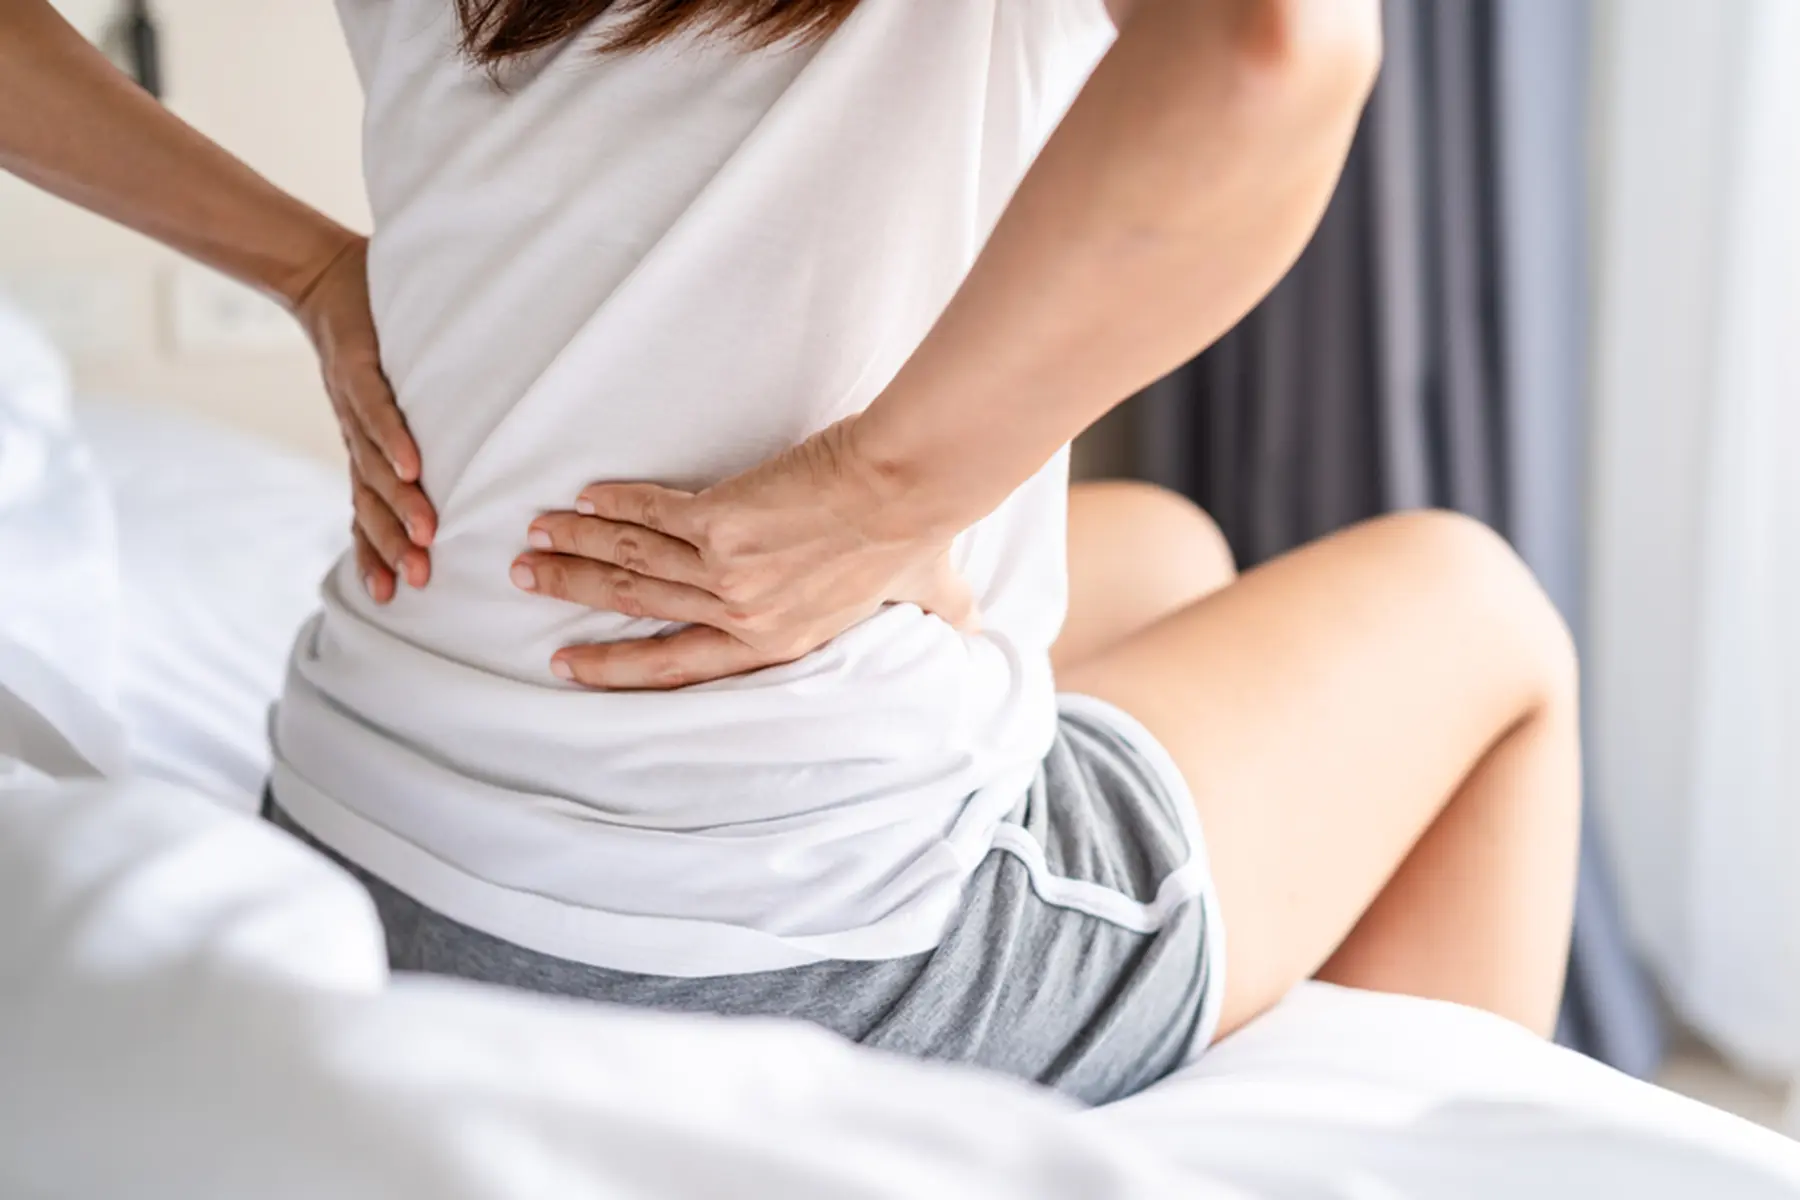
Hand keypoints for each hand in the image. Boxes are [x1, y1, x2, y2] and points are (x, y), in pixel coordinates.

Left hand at [291, 235, 434, 602]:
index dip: (373, 551)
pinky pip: (377, 410)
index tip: (390, 595)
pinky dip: (393, 440)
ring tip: (426, 537)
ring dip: (399, 504)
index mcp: (364, 449)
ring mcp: (353, 405)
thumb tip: (462, 465)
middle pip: (371, 502)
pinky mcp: (355, 368)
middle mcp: (356, 437)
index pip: (365, 510)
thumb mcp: (392, 397)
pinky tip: (411, 468)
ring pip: (374, 466)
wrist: (324, 280)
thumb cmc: (372, 342)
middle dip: (392, 544)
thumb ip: (418, 431)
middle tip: (420, 581)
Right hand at [512, 419, 977, 688]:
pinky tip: (579, 501)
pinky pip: (648, 516)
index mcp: (778, 642)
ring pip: (629, 564)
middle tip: (525, 584)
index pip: (682, 665)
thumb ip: (941, 622)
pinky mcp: (717, 519)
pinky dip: (611, 507)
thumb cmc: (918, 538)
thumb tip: (980, 636)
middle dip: (573, 598)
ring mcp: (725, 570)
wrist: (904, 486)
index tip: (572, 666)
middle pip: (638, 612)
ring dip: (574, 552)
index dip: (621, 669)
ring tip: (529, 541)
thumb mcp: (932, 599)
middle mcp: (742, 614)